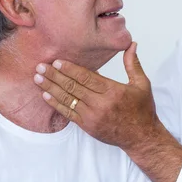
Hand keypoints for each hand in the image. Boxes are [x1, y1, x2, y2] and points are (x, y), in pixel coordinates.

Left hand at [33, 42, 157, 150]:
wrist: (141, 137)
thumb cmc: (142, 110)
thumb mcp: (142, 84)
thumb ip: (133, 64)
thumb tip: (132, 44)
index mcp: (113, 91)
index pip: (86, 77)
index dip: (69, 69)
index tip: (56, 61)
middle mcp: (100, 104)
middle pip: (73, 87)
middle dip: (54, 76)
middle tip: (40, 67)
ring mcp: (92, 117)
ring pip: (67, 99)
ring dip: (50, 88)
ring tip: (38, 78)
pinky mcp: (87, 126)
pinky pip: (68, 113)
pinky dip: (56, 104)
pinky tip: (46, 95)